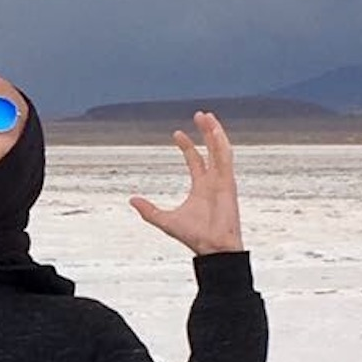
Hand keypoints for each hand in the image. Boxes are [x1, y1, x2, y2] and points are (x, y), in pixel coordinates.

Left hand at [129, 111, 244, 255]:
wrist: (212, 247)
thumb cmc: (194, 236)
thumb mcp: (165, 220)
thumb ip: (149, 210)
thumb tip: (132, 200)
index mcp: (201, 187)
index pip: (195, 160)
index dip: (187, 145)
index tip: (177, 133)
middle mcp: (214, 180)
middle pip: (211, 150)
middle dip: (206, 132)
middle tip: (200, 115)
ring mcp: (223, 180)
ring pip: (221, 150)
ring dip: (215, 132)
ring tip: (207, 116)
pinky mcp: (229, 183)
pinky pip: (226, 159)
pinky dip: (222, 144)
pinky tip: (217, 131)